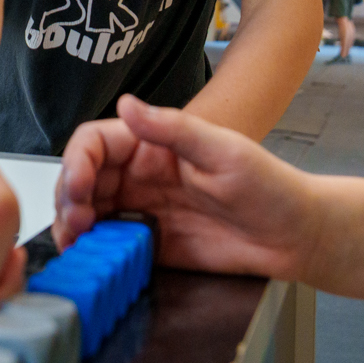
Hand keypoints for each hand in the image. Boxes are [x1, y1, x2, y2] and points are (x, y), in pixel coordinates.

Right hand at [52, 95, 316, 280]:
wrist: (295, 236)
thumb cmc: (269, 185)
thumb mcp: (224, 149)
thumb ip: (174, 128)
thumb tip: (127, 105)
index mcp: (152, 145)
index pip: (95, 143)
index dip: (77, 161)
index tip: (80, 187)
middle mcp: (140, 176)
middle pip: (82, 180)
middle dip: (68, 198)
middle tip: (75, 222)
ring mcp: (142, 211)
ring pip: (88, 213)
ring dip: (73, 225)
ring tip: (77, 242)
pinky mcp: (149, 245)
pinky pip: (108, 246)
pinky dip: (91, 251)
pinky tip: (91, 258)